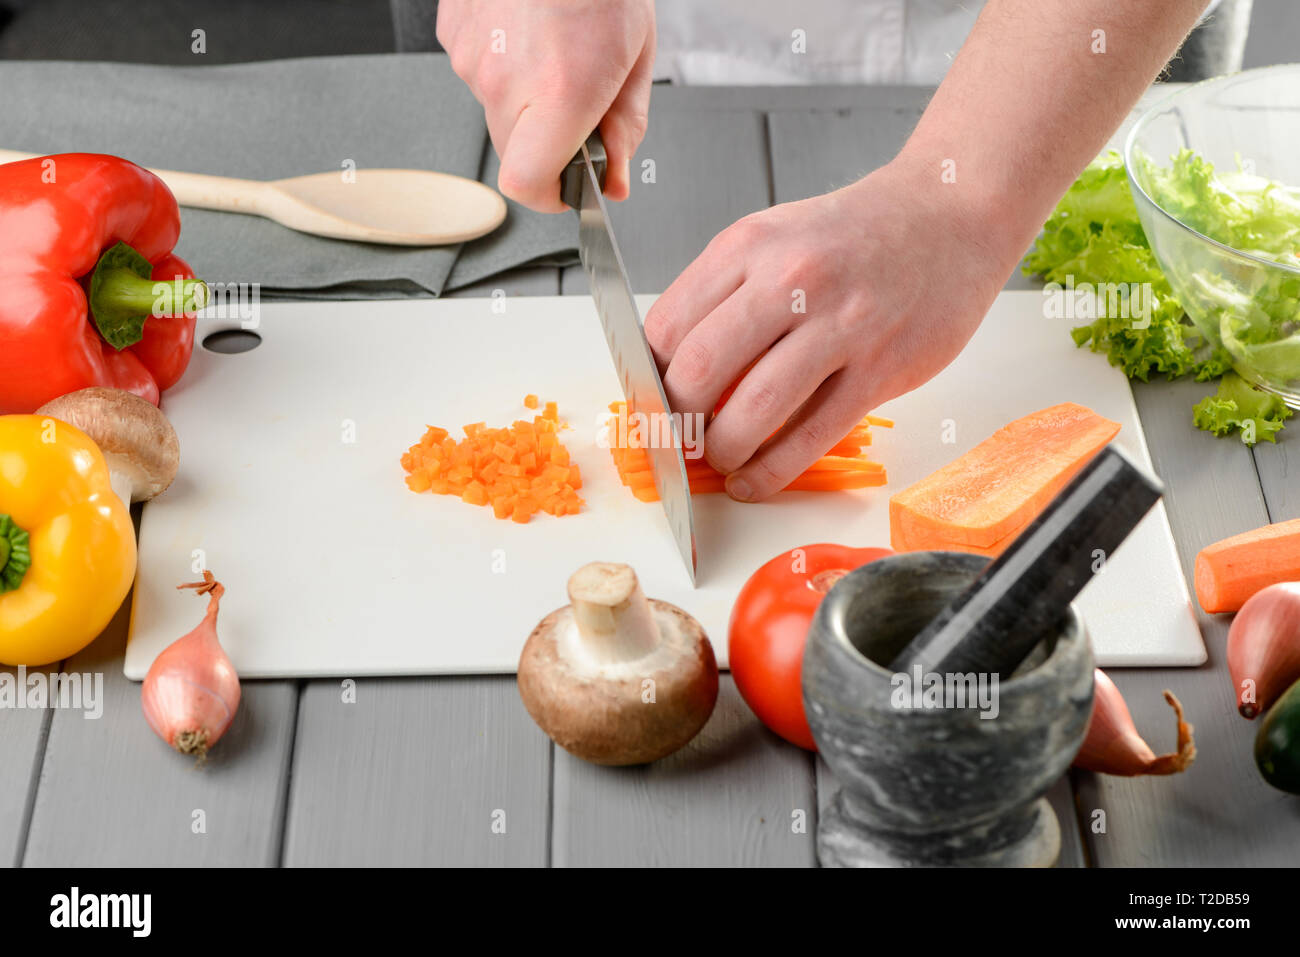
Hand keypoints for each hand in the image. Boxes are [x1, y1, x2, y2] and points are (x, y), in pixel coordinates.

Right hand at [437, 0, 654, 211]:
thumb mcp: (636, 58)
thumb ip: (625, 129)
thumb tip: (613, 180)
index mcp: (560, 95)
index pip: (527, 184)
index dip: (548, 195)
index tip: (567, 187)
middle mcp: (507, 82)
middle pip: (514, 152)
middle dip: (545, 143)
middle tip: (576, 102)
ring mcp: (471, 57)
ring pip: (495, 110)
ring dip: (524, 99)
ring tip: (554, 50)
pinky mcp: (453, 34)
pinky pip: (476, 72)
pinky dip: (501, 64)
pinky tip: (527, 32)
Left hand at [644, 158, 1017, 501]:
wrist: (948, 214)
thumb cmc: (855, 234)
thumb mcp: (773, 237)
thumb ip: (724, 295)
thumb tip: (672, 372)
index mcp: (748, 245)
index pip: (666, 329)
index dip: (649, 380)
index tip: (651, 405)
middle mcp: (791, 281)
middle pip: (699, 373)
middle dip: (677, 422)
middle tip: (679, 440)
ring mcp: (840, 326)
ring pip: (752, 413)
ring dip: (722, 452)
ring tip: (721, 458)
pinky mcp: (881, 368)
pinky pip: (811, 437)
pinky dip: (770, 471)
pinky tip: (754, 480)